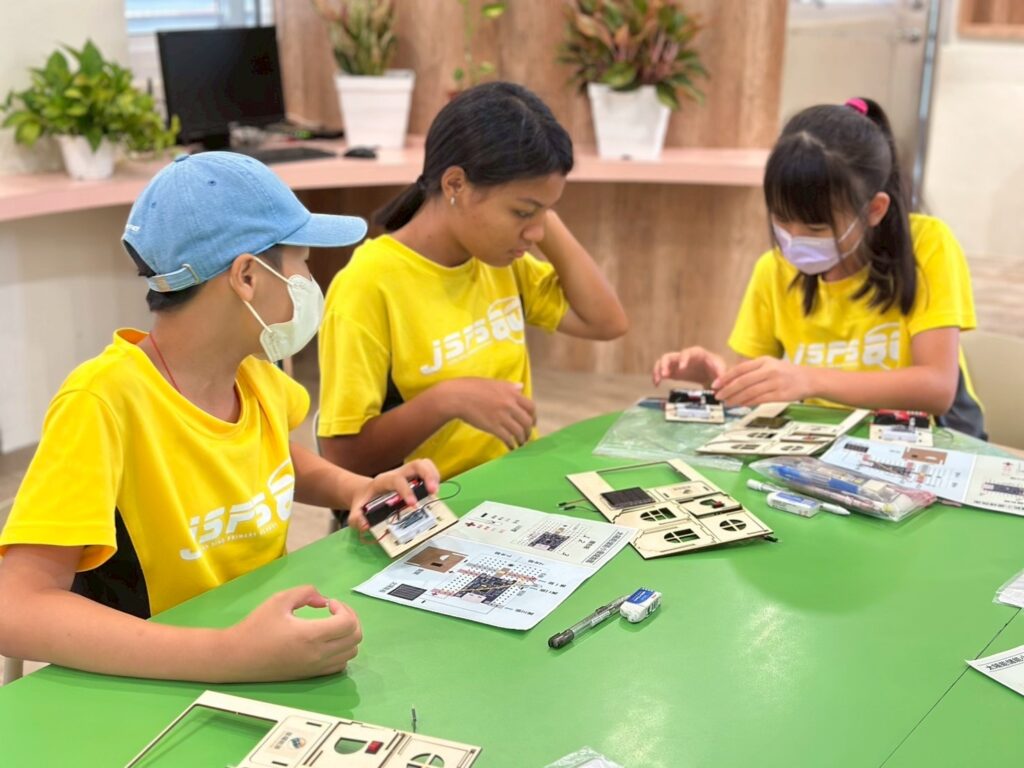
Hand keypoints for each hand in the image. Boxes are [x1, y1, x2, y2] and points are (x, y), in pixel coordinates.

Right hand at [225, 585, 361, 681]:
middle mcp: (318, 655)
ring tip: (332, 625)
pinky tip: (326, 641)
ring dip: (348, 636)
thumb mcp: (279, 600)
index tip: (329, 604)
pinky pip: (340, 665)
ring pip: (351, 653)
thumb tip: (323, 600)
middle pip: (356, 638)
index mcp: (311, 636)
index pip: (348, 624)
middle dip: (350, 619)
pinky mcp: (311, 676)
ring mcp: (316, 668)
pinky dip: (342, 651)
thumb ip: (305, 592)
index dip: (345, 609)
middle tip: (334, 611)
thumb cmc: (256, 627)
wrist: (237, 657)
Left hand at [347, 458, 440, 531]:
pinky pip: (428, 470)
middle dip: (427, 476)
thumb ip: (356, 519)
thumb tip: (366, 525)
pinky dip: (435, 478)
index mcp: (383, 481)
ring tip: (436, 492)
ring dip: (434, 475)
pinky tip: (435, 491)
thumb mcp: (356, 511)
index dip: (406, 491)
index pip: (397, 480)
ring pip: (424, 464)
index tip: (413, 504)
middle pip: (416, 464)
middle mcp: (397, 473)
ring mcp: (407, 474)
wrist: (365, 492)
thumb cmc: (364, 501)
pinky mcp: (414, 477)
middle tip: (433, 492)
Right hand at [441, 378, 536, 450]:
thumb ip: (509, 386)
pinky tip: (510, 447)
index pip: (531, 406)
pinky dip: (511, 444)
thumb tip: (521, 386)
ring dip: (521, 440)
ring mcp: (502, 416)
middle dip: (528, 431)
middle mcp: (509, 404)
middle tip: (526, 436)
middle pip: (527, 421)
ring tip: (519, 444)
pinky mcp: (493, 427)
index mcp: (511, 392)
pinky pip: (508, 438)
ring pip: (519, 431)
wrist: (456, 396)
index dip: (533, 416)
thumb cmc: (471, 387)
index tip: (532, 423)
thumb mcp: (493, 382)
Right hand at [652, 346, 726, 386]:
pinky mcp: (673, 371)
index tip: (682, 368)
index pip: (688, 353)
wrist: (712, 374)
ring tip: (658, 380)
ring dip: (658, 369)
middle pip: (671, 356)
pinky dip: (657, 376)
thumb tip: (716, 387)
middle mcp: (684, 357)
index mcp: (697, 354)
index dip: (684, 358)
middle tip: (664, 375)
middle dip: (666, 364)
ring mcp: (676, 363)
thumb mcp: (722, 371)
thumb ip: (721, 376)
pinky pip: (661, 370)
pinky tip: (656, 384)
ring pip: (663, 362)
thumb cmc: (717, 369)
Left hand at [712, 356, 813, 405]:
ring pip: (750, 392)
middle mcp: (769, 370)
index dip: (726, 377)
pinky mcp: (781, 394)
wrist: (810, 379)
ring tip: (727, 403)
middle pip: (743, 381)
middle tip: (718, 396)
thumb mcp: (770, 365)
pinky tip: (740, 405)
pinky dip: (748, 403)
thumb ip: (753, 370)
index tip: (715, 384)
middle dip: (728, 390)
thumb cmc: (786, 373)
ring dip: (736, 399)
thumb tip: (731, 380)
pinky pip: (760, 400)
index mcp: (764, 361)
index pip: (740, 369)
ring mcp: (775, 382)